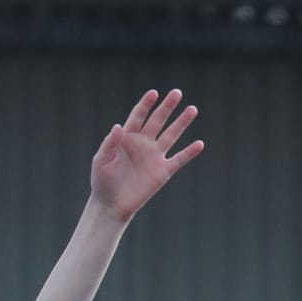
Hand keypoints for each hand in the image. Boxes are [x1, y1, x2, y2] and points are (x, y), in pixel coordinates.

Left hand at [88, 88, 203, 223]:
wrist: (111, 206)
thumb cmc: (102, 183)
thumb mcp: (101, 161)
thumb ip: (109, 143)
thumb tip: (118, 126)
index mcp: (128, 137)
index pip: (138, 116)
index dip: (146, 104)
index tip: (153, 93)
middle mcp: (143, 143)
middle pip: (158, 120)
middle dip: (167, 107)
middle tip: (177, 93)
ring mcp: (154, 157)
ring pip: (171, 135)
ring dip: (181, 122)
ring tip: (192, 109)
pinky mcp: (162, 172)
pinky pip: (178, 160)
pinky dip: (189, 153)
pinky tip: (199, 144)